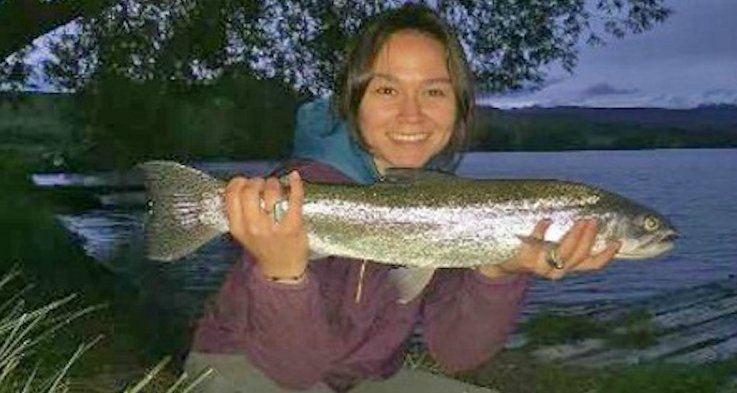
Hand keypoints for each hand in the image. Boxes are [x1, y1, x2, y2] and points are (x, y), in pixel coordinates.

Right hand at [224, 171, 307, 279]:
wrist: (282, 269)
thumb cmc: (262, 247)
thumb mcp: (242, 233)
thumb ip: (238, 212)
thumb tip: (241, 184)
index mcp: (238, 227)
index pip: (232, 193)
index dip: (239, 182)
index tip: (246, 184)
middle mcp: (253, 226)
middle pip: (251, 189)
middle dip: (257, 181)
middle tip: (263, 187)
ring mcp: (274, 226)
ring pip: (271, 190)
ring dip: (274, 183)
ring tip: (276, 189)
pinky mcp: (294, 224)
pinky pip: (295, 196)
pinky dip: (295, 183)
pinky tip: (294, 177)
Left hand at [477, 218, 620, 279]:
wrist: (501, 263)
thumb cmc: (532, 250)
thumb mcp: (553, 245)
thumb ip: (570, 235)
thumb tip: (589, 207)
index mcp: (567, 266)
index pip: (593, 265)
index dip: (607, 256)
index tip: (616, 241)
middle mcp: (556, 270)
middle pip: (579, 256)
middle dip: (588, 237)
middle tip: (593, 219)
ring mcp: (540, 267)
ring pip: (562, 253)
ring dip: (573, 235)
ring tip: (580, 219)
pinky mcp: (524, 261)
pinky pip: (535, 246)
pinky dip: (541, 231)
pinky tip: (546, 220)